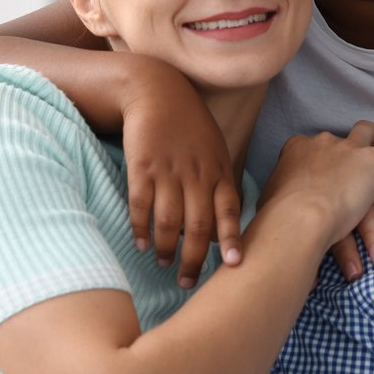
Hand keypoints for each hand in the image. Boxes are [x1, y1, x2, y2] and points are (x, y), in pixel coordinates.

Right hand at [118, 64, 242, 288]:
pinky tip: (140, 243)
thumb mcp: (215, 149)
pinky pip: (141, 206)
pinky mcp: (142, 167)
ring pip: (168, 222)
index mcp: (218, 170)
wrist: (158, 91)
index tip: (234, 266)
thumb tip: (223, 225)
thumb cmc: (190, 126)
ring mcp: (169, 171)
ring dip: (165, 248)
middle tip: (187, 282)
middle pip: (198, 226)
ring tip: (163, 263)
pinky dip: (140, 229)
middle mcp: (196, 174)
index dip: (232, 239)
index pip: (229, 211)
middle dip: (194, 259)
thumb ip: (220, 183)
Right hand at [263, 121, 373, 254]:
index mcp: (296, 150)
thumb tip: (274, 212)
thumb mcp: (270, 207)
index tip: (329, 173)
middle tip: (363, 161)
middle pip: (344, 138)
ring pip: (371, 135)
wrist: (297, 219)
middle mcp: (323, 142)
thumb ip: (278, 202)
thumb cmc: (277, 221)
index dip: (325, 159)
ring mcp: (349, 148)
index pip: (313, 147)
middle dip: (355, 147)